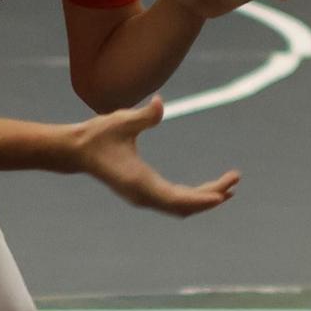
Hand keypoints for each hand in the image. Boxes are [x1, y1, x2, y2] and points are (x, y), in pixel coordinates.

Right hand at [69, 100, 240, 216]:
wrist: (75, 151)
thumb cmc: (97, 135)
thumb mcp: (120, 121)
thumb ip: (143, 116)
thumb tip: (159, 103)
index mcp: (139, 182)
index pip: (177, 198)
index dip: (201, 199)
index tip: (222, 196)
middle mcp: (143, 195)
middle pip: (184, 205)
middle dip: (212, 195)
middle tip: (235, 179)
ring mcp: (144, 197)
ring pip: (181, 206)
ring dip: (205, 199)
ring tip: (229, 187)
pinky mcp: (144, 193)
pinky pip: (175, 201)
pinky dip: (194, 197)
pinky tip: (209, 190)